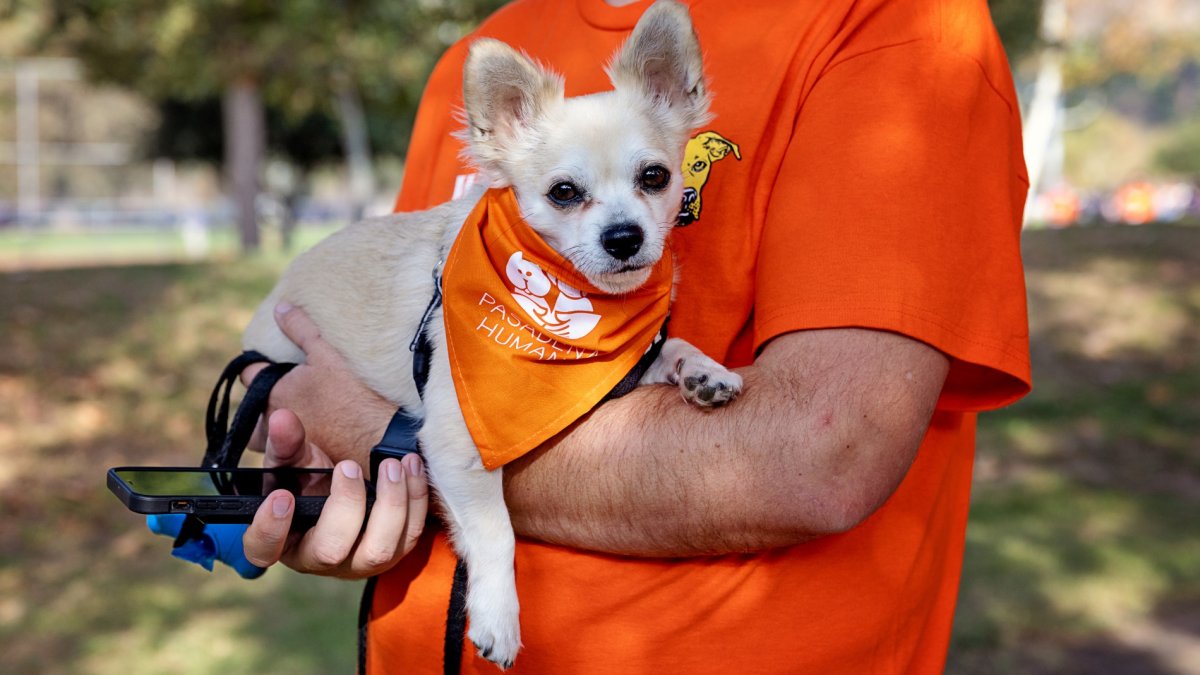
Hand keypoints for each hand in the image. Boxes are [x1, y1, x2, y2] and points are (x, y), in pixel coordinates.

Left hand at [241, 303, 396, 463]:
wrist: (379, 436)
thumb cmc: (352, 394)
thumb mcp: (326, 353)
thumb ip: (300, 329)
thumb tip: (280, 308)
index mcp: (273, 392)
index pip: (249, 373)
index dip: (257, 363)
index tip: (269, 359)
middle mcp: (274, 420)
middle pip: (251, 413)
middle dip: (259, 402)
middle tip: (281, 390)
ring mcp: (289, 443)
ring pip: (264, 437)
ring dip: (271, 426)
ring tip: (293, 414)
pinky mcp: (307, 457)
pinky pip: (287, 449)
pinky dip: (294, 439)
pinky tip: (314, 427)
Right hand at [242, 408, 428, 577]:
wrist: (345, 489)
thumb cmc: (309, 481)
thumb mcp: (293, 461)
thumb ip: (285, 443)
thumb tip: (282, 419)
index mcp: (283, 540)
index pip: (264, 549)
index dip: (270, 529)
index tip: (281, 497)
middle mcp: (320, 560)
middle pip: (331, 552)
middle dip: (345, 507)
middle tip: (348, 466)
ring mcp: (360, 561)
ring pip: (379, 551)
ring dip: (390, 505)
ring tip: (391, 464)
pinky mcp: (395, 552)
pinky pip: (411, 535)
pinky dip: (415, 499)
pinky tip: (411, 465)